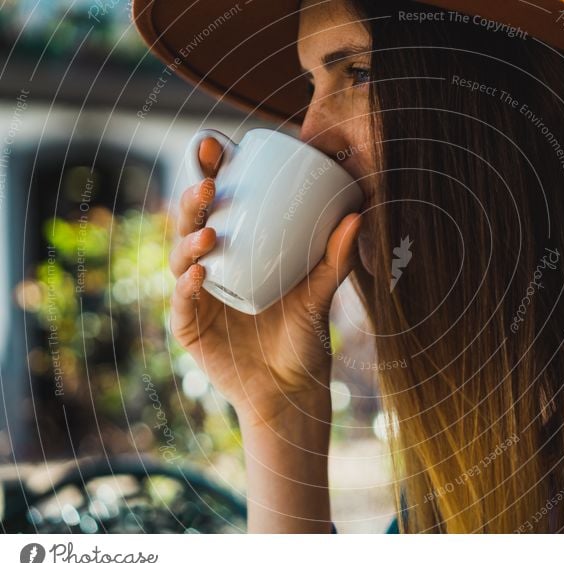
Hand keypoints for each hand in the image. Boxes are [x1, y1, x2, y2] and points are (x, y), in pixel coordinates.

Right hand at [168, 137, 362, 419]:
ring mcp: (197, 295)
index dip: (213, 171)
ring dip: (189, 239)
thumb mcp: (321, 293)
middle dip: (195, 197)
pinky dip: (188, 285)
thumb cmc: (304, 338)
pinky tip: (200, 274)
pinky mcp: (189, 326)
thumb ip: (336, 258)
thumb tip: (357, 215)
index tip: (218, 145)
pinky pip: (183, 301)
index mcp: (239, 249)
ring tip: (210, 232)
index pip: (221, 202)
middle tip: (209, 182)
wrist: (292, 390)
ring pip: (179, 257)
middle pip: (194, 222)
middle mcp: (213, 266)